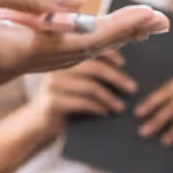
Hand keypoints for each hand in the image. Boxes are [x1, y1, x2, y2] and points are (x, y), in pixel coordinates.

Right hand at [0, 0, 166, 83]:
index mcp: (8, 51)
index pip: (79, 40)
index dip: (121, 29)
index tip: (157, 16)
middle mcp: (6, 65)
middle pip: (75, 52)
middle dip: (119, 35)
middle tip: (160, 20)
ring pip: (56, 53)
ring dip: (93, 36)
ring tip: (130, 22)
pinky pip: (34, 48)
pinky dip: (61, 34)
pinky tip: (70, 17)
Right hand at [20, 55, 135, 131]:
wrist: (40, 124)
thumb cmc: (64, 100)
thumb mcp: (75, 82)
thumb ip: (90, 70)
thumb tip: (121, 65)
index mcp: (62, 58)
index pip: (90, 48)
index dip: (110, 54)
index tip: (124, 65)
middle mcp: (56, 68)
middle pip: (94, 67)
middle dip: (116, 78)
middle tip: (132, 88)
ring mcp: (53, 85)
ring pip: (90, 86)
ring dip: (110, 97)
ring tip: (121, 107)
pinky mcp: (53, 102)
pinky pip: (83, 103)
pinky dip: (98, 108)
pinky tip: (105, 113)